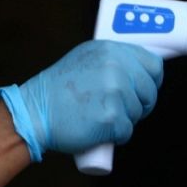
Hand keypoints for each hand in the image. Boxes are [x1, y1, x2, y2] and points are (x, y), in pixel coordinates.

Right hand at [0, 40, 163, 161]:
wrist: (34, 113)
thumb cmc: (57, 91)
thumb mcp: (85, 60)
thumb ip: (111, 60)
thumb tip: (138, 70)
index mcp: (110, 50)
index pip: (153, 65)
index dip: (152, 81)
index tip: (144, 90)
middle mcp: (115, 67)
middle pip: (149, 92)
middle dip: (141, 105)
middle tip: (121, 111)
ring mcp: (114, 92)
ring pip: (137, 113)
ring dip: (124, 121)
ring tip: (99, 117)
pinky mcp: (112, 117)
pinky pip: (126, 131)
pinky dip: (115, 136)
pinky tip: (98, 130)